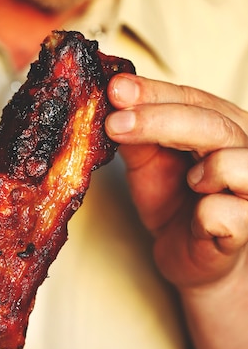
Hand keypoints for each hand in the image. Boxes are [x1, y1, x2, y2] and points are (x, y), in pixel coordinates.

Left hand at [106, 74, 247, 289]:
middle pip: (210, 122)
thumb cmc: (175, 205)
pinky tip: (199, 217)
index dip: (152, 94)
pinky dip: (209, 214)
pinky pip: (229, 212)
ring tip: (189, 181)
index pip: (190, 98)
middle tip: (115, 123)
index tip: (116, 90)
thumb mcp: (147, 163)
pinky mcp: (247, 225)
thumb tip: (114, 101)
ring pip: (232, 160)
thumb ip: (136, 135)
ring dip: (202, 168)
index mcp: (220, 125)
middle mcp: (243, 148)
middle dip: (158, 120)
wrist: (190, 257)